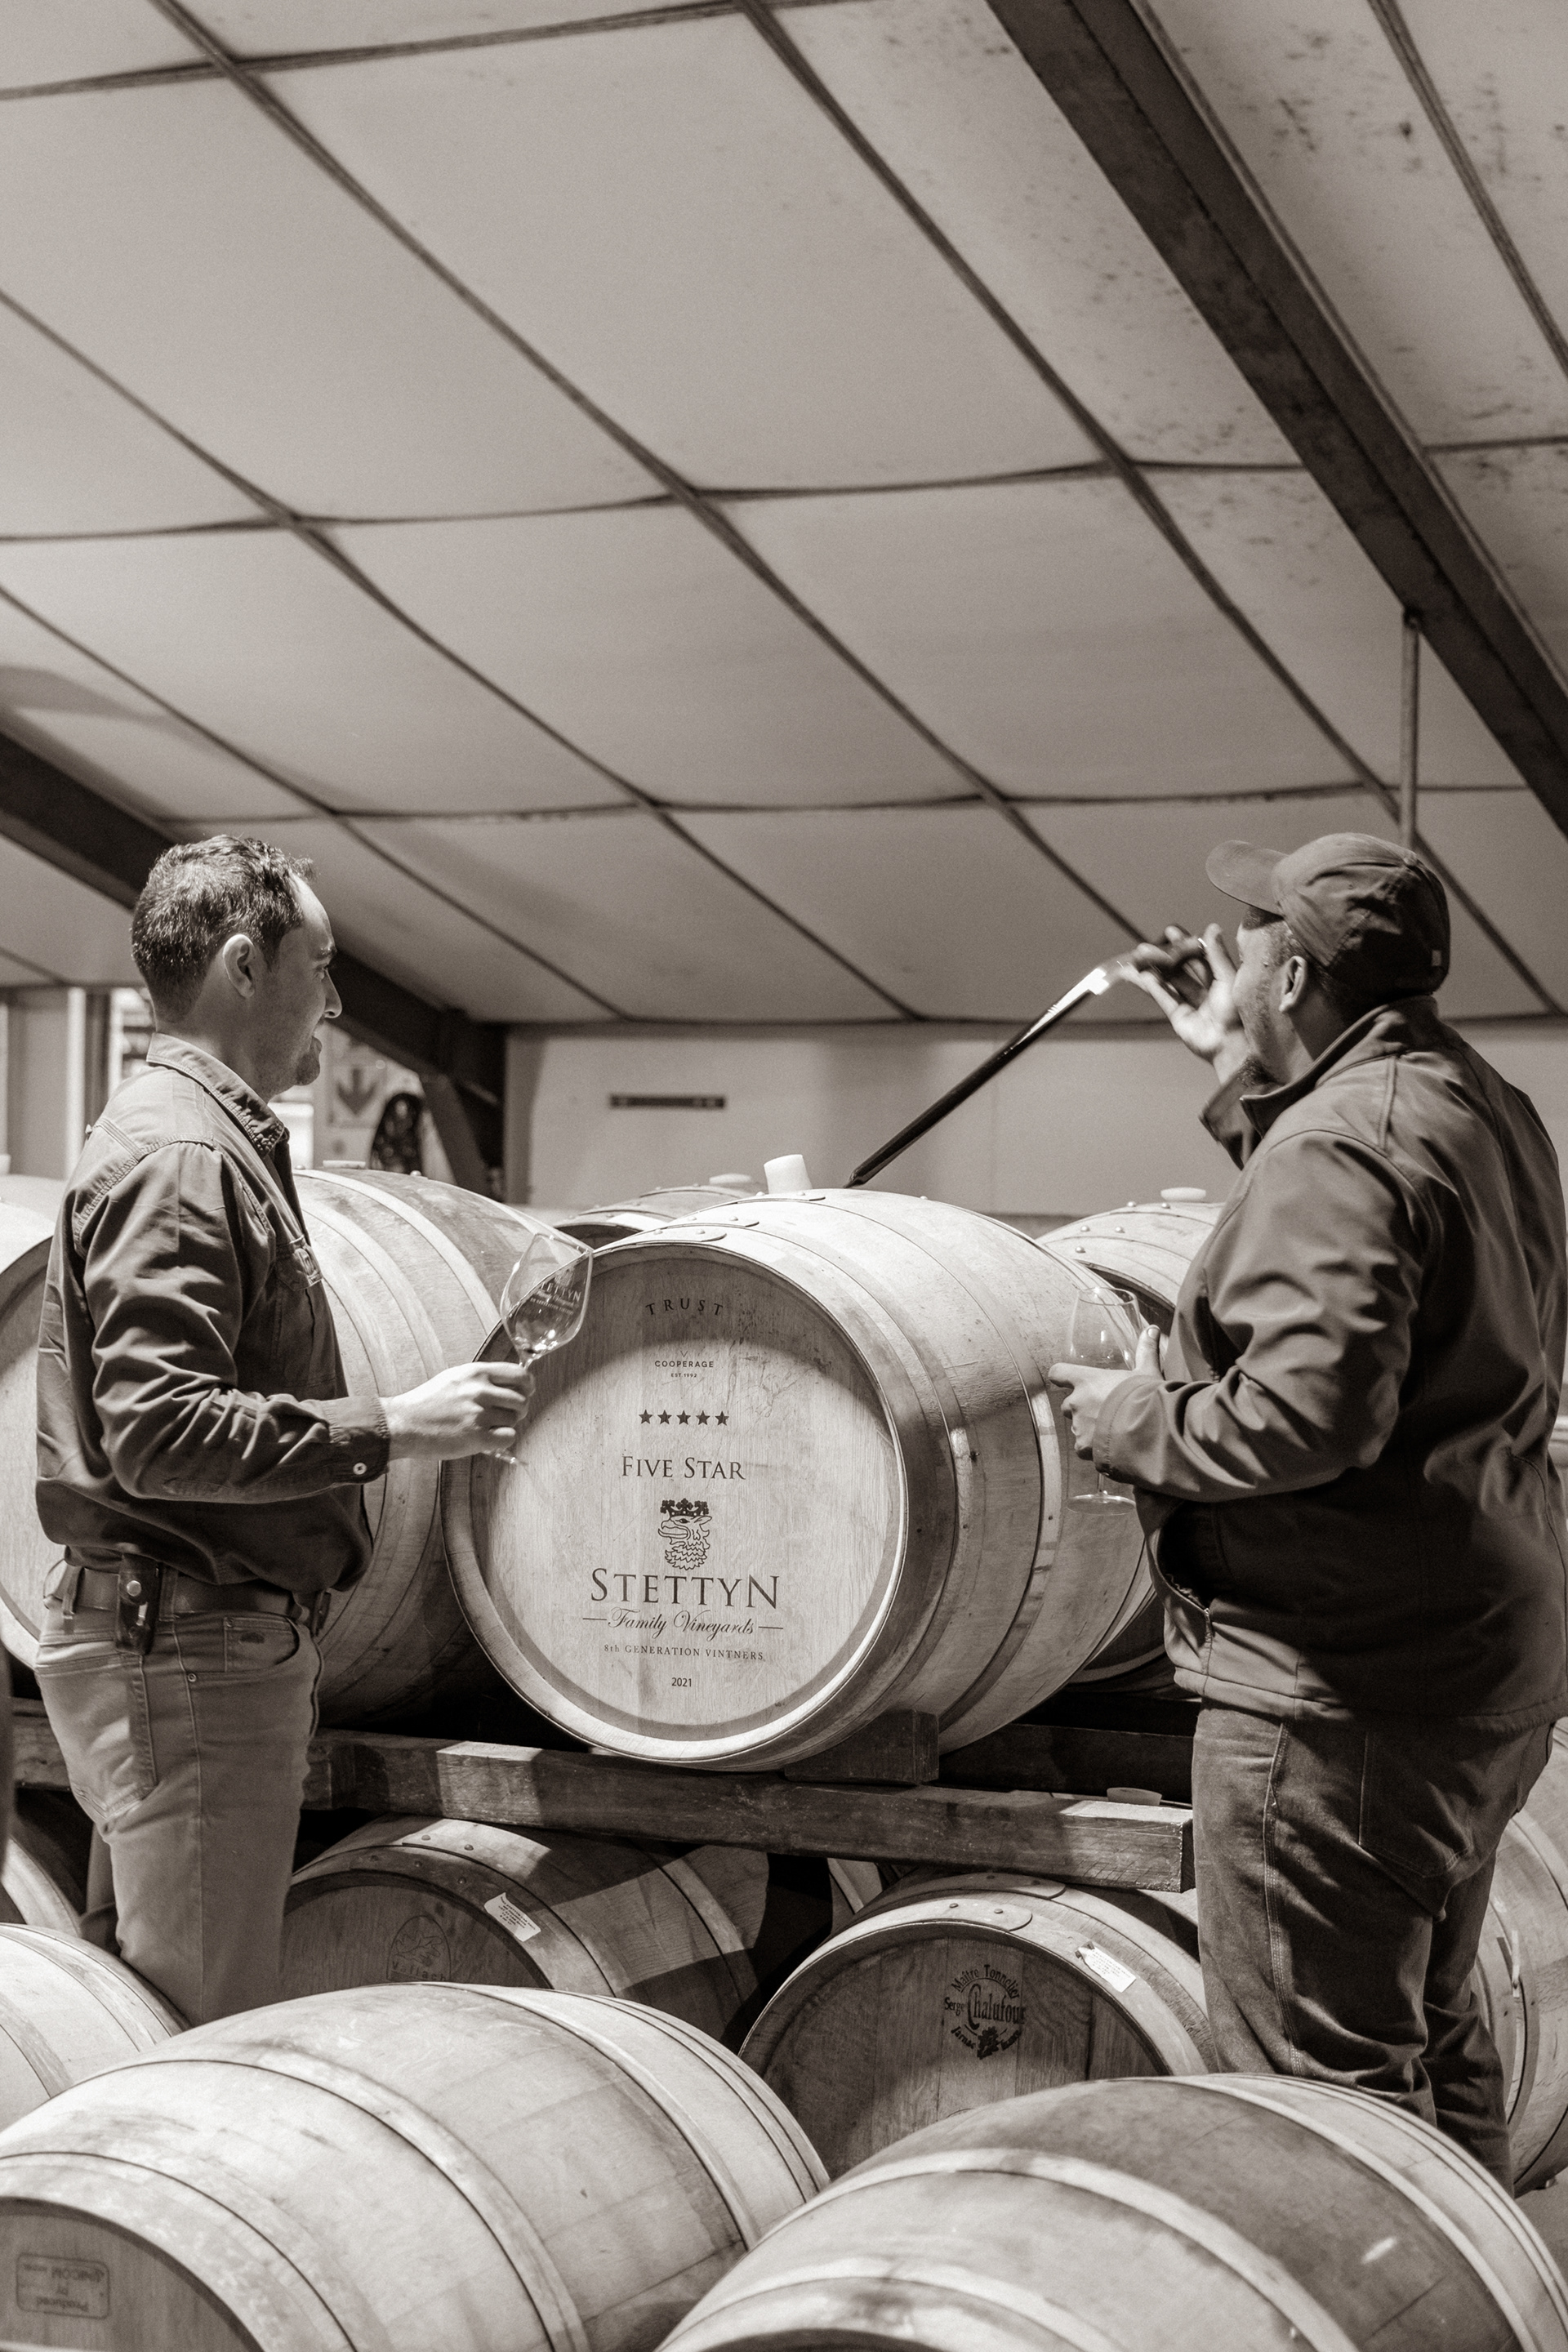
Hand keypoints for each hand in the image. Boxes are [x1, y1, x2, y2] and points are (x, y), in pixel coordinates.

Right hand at [383, 1360, 535, 1462]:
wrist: (404, 1424)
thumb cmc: (427, 1402)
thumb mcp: (454, 1377)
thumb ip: (481, 1378)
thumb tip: (510, 1383)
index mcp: (476, 1372)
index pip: (519, 1375)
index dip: (528, 1385)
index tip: (527, 1392)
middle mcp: (480, 1391)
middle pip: (521, 1399)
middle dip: (518, 1409)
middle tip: (504, 1415)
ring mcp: (479, 1414)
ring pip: (515, 1419)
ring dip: (505, 1425)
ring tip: (486, 1426)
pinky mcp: (477, 1437)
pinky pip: (509, 1437)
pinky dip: (502, 1440)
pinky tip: (488, 1438)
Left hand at [1048, 1325, 1161, 1457]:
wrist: (1146, 1430)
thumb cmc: (1144, 1398)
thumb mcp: (1147, 1371)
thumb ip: (1146, 1350)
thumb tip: (1153, 1329)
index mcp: (1086, 1381)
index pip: (1058, 1372)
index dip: (1061, 1376)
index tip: (1065, 1379)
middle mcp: (1077, 1402)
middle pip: (1068, 1405)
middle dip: (1080, 1408)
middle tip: (1102, 1411)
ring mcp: (1079, 1426)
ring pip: (1076, 1427)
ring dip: (1088, 1429)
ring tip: (1112, 1430)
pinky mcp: (1084, 1447)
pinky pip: (1083, 1447)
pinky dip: (1093, 1448)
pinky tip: (1111, 1445)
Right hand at [1126, 924, 1248, 1079]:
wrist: (1230, 1045)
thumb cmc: (1236, 1014)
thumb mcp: (1228, 978)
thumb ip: (1217, 954)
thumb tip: (1213, 927)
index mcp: (1221, 980)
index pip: (1200, 957)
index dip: (1185, 944)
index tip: (1172, 932)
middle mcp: (1206, 991)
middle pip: (1181, 970)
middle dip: (1164, 957)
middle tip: (1147, 946)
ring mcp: (1191, 1005)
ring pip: (1169, 983)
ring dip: (1153, 971)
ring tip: (1137, 958)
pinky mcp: (1179, 1017)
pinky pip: (1164, 998)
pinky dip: (1153, 987)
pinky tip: (1142, 976)